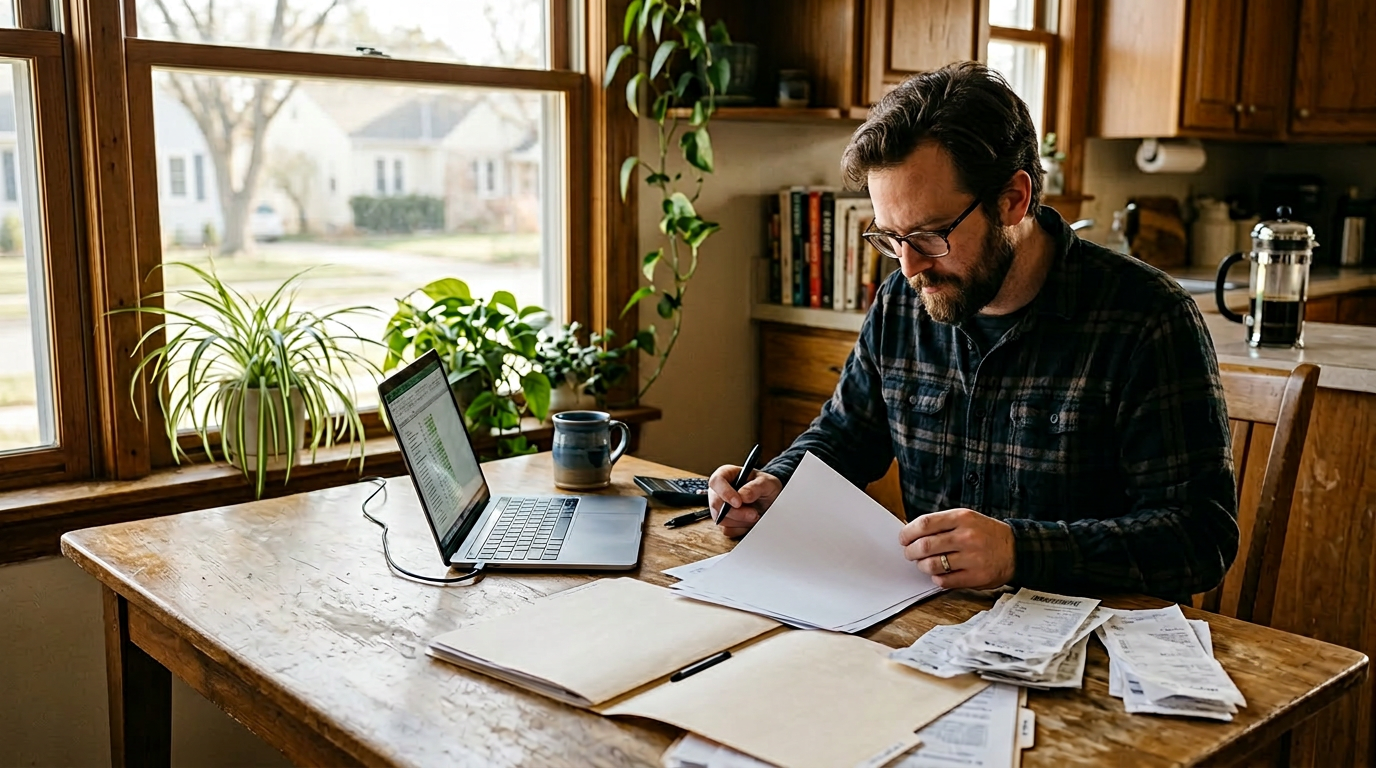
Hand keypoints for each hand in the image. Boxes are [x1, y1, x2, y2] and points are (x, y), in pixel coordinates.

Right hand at [706, 465, 782, 537]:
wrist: (771, 501)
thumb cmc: (765, 487)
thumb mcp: (767, 483)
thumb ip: (756, 487)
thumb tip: (743, 496)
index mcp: (726, 474)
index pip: (716, 481)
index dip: (725, 492)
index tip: (738, 503)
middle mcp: (719, 491)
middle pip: (716, 504)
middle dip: (737, 512)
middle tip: (754, 514)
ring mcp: (719, 507)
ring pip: (721, 519)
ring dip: (741, 521)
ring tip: (755, 515)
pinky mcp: (724, 521)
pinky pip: (727, 529)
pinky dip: (741, 528)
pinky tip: (750, 521)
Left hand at [899, 508, 1014, 589]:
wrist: (1016, 550)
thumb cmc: (986, 534)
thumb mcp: (967, 519)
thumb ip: (942, 524)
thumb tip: (912, 533)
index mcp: (962, 518)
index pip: (925, 524)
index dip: (908, 532)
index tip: (903, 538)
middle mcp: (966, 536)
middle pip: (925, 545)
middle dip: (911, 552)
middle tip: (909, 554)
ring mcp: (972, 557)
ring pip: (932, 565)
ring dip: (921, 566)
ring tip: (923, 564)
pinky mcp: (975, 576)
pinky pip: (944, 581)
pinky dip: (936, 578)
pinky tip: (939, 574)